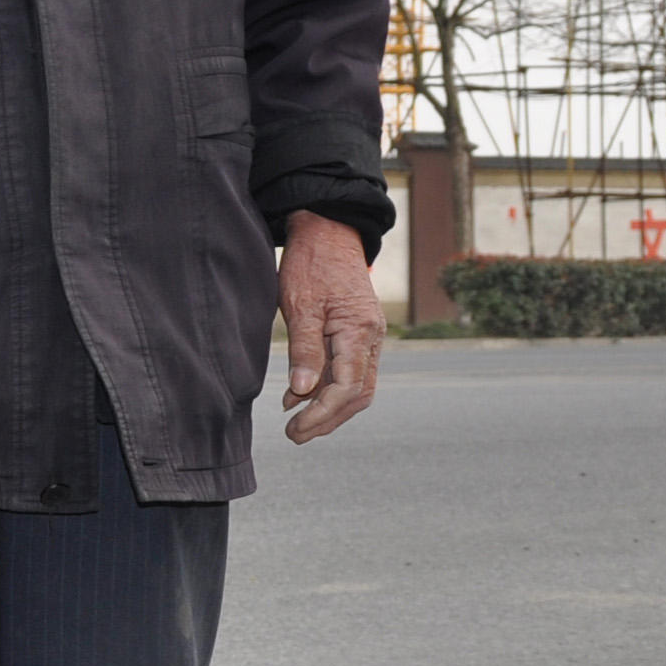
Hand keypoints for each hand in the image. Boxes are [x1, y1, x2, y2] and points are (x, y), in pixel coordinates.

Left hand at [277, 211, 382, 443]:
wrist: (328, 230)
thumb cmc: (311, 263)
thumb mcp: (300, 305)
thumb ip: (304, 350)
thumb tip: (302, 393)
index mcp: (359, 331)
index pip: (347, 387)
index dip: (321, 413)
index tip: (295, 428)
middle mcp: (371, 338)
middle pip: (357, 395)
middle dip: (327, 419)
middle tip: (294, 435)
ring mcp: (368, 337)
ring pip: (356, 386)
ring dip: (328, 408)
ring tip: (296, 422)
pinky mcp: (358, 334)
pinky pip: (349, 371)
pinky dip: (326, 388)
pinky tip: (298, 395)